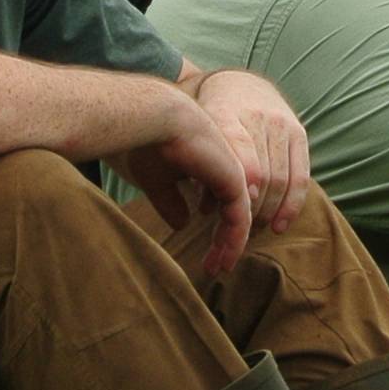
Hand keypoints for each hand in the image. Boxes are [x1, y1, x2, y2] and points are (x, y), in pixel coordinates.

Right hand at [115, 85, 261, 276]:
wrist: (157, 120)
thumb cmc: (149, 144)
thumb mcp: (157, 181)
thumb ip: (170, 202)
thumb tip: (181, 225)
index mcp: (208, 165)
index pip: (218, 203)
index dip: (214, 230)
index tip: (206, 256)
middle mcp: (224, 169)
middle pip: (232, 213)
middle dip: (224, 243)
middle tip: (215, 268)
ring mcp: (233, 175)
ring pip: (238, 220)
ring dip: (229, 247)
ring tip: (218, 269)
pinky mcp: (235, 182)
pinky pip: (239, 220)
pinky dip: (234, 242)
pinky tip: (224, 259)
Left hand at [190, 68, 311, 235]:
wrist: (238, 83)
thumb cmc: (206, 118)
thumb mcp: (193, 133)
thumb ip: (196, 166)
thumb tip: (206, 212)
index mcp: (225, 111)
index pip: (239, 147)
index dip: (244, 177)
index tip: (241, 204)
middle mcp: (257, 115)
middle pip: (262, 171)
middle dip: (251, 208)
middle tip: (236, 232)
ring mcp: (281, 123)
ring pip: (281, 177)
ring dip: (268, 210)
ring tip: (253, 229)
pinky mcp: (299, 133)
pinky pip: (301, 175)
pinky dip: (292, 204)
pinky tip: (280, 224)